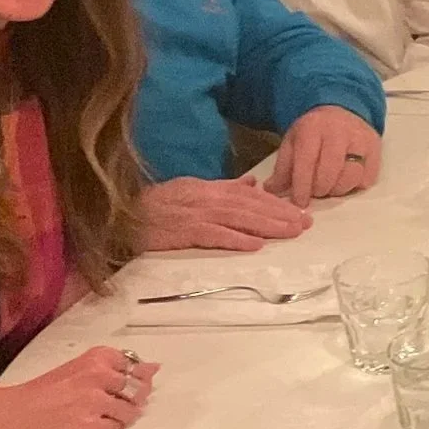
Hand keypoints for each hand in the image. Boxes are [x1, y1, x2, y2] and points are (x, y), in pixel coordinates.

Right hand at [0, 346, 156, 428]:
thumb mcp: (80, 369)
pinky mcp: (88, 425)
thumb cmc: (45, 392)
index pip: (135, 366)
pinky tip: (89, 426)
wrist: (14, 413)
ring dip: (119, 418)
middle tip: (112, 404)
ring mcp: (94, 401)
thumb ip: (117, 368)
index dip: (134, 379)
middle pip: (138, 390)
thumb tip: (154, 368)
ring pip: (129, 412)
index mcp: (96, 358)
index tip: (124, 386)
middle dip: (133, 400)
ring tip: (97, 415)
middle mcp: (97, 376)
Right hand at [140, 175, 313, 251]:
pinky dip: (235, 239)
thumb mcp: (193, 189)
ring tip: (291, 232)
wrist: (122, 214)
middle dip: (280, 214)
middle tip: (306, 223)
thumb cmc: (156, 205)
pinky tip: (255, 245)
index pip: (250, 195)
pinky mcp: (184, 231)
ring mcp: (196, 215)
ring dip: (267, 225)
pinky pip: (214, 236)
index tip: (300, 212)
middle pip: (250, 205)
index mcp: (210, 189)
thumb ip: (223, 188)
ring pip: (239, 218)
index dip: (277, 203)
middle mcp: (207, 199)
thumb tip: (251, 184)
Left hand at [269, 107, 381, 206]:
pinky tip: (346, 178)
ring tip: (330, 185)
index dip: (302, 187)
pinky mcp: (375, 147)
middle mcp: (338, 131)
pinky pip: (367, 178)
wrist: (341, 109)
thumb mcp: (293, 142)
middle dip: (320, 189)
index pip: (306, 163)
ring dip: (338, 189)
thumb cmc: (313, 131)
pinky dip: (355, 185)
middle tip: (316, 191)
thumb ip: (282, 168)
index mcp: (312, 128)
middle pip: (329, 173)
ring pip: (350, 177)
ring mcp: (360, 139)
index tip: (300, 202)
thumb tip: (271, 191)